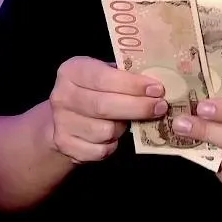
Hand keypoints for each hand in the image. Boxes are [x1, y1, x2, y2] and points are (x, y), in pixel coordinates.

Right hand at [48, 56, 167, 163]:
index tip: (157, 90)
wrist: (62, 119)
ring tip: (126, 122)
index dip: (132, 85)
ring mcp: (61, 123)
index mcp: (72, 71)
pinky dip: (112, 145)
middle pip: (104, 106)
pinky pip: (100, 150)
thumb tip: (156, 86)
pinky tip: (112, 136)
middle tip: (160, 107)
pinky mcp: (65, 146)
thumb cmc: (93, 92)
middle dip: (137, 108)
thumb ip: (124, 76)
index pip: (103, 78)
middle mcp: (62, 96)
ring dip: (123, 128)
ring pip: (105, 131)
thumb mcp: (103, 74)